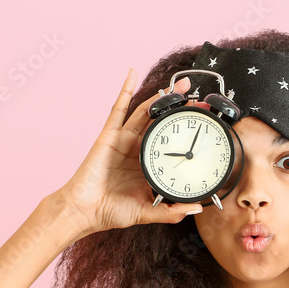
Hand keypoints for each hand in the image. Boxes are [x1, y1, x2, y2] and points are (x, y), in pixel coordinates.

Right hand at [51, 69, 203, 233]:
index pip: (171, 142)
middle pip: (161, 122)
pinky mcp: (109, 135)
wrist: (84, 211)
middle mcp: (137, 149)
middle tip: (197, 96)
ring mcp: (123, 140)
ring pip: (145, 112)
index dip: (185, 131)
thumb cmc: (111, 212)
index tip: (204, 121)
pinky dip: (125, 90)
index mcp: (148, 164)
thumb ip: (170, 212)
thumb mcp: (146, 213)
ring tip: (179, 84)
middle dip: (179, 108)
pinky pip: (118, 109)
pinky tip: (133, 74)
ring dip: (161, 96)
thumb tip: (195, 207)